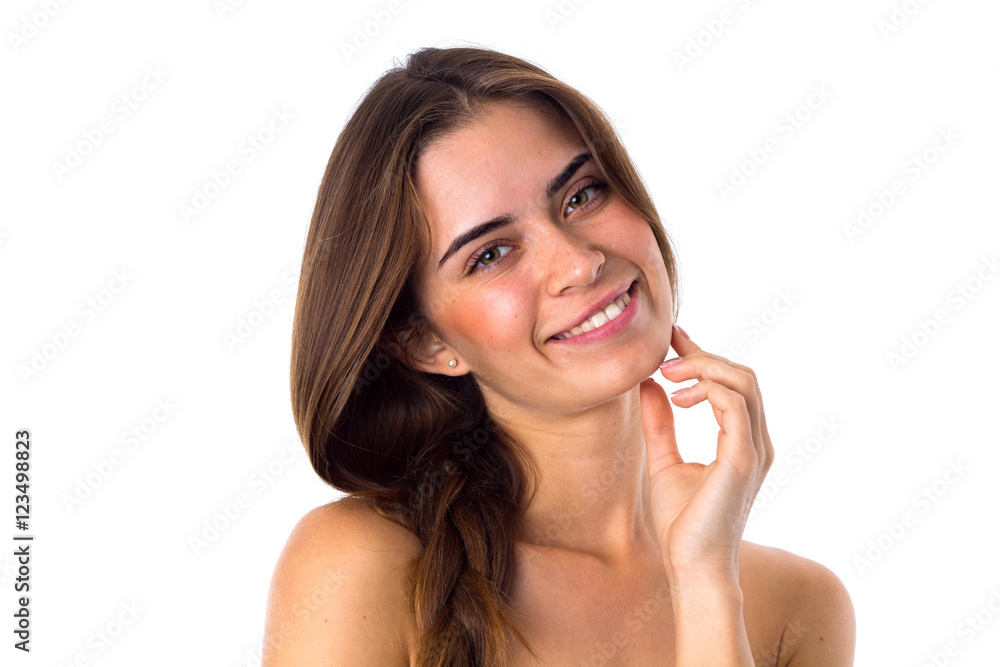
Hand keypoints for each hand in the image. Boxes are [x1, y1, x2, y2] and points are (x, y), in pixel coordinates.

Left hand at [639, 324, 773, 582]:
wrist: (691, 566)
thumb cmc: (682, 523)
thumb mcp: (664, 461)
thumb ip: (660, 424)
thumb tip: (648, 386)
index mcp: (743, 442)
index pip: (732, 384)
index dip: (703, 356)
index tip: (672, 340)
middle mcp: (756, 442)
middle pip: (742, 375)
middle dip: (703, 355)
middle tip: (665, 355)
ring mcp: (754, 450)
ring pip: (743, 382)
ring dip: (704, 368)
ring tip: (668, 376)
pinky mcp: (742, 459)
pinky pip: (734, 404)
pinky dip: (707, 388)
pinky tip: (678, 397)